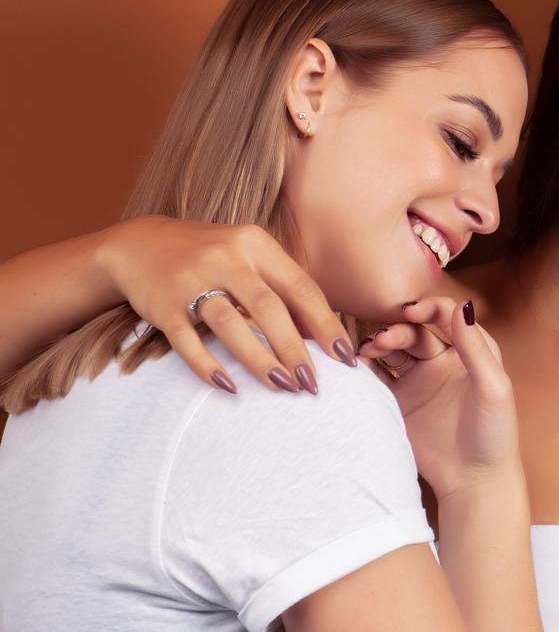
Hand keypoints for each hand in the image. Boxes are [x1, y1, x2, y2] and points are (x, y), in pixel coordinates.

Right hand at [99, 216, 352, 392]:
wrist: (139, 245)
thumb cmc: (212, 258)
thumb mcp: (250, 258)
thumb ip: (283, 289)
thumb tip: (324, 336)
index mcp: (255, 244)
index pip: (301, 287)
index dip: (326, 325)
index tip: (345, 358)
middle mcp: (225, 257)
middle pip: (268, 307)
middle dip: (294, 349)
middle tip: (312, 383)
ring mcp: (190, 278)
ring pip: (230, 324)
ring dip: (259, 360)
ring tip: (282, 387)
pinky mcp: (161, 303)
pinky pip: (187, 339)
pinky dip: (207, 365)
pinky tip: (228, 387)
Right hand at [357, 297, 518, 499]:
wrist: (474, 481)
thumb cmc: (494, 435)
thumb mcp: (493, 388)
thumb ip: (476, 349)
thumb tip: (462, 306)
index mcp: (469, 353)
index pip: (446, 317)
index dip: (429, 309)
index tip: (412, 312)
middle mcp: (442, 362)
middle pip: (415, 332)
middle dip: (397, 331)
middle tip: (381, 341)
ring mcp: (419, 381)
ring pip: (394, 351)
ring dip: (380, 346)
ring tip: (367, 352)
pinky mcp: (400, 402)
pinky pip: (379, 378)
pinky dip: (367, 369)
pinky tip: (356, 367)